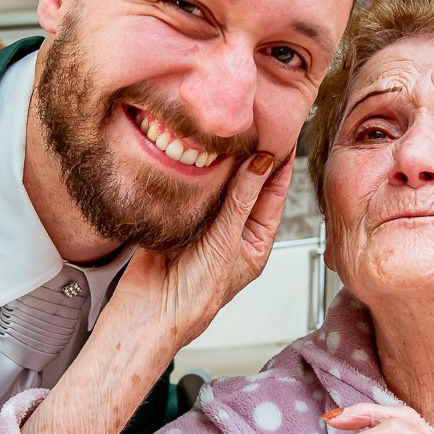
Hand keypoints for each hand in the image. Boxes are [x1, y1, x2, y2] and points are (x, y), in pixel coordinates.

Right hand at [103, 147, 294, 350]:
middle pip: (246, 185)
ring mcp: (205, 222)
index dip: (280, 166)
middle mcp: (231, 230)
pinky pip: (191, 186)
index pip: (273, 196)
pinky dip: (195, 169)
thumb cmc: (194, 296)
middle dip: (251, 157)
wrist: (148, 310)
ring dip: (222, 161)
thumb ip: (241, 201)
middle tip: (256, 123)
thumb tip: (261, 163)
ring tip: (230, 131)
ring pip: (219, 183)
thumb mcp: (226, 244)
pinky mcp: (179, 215)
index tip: (285, 134)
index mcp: (254, 242)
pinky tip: (198, 149)